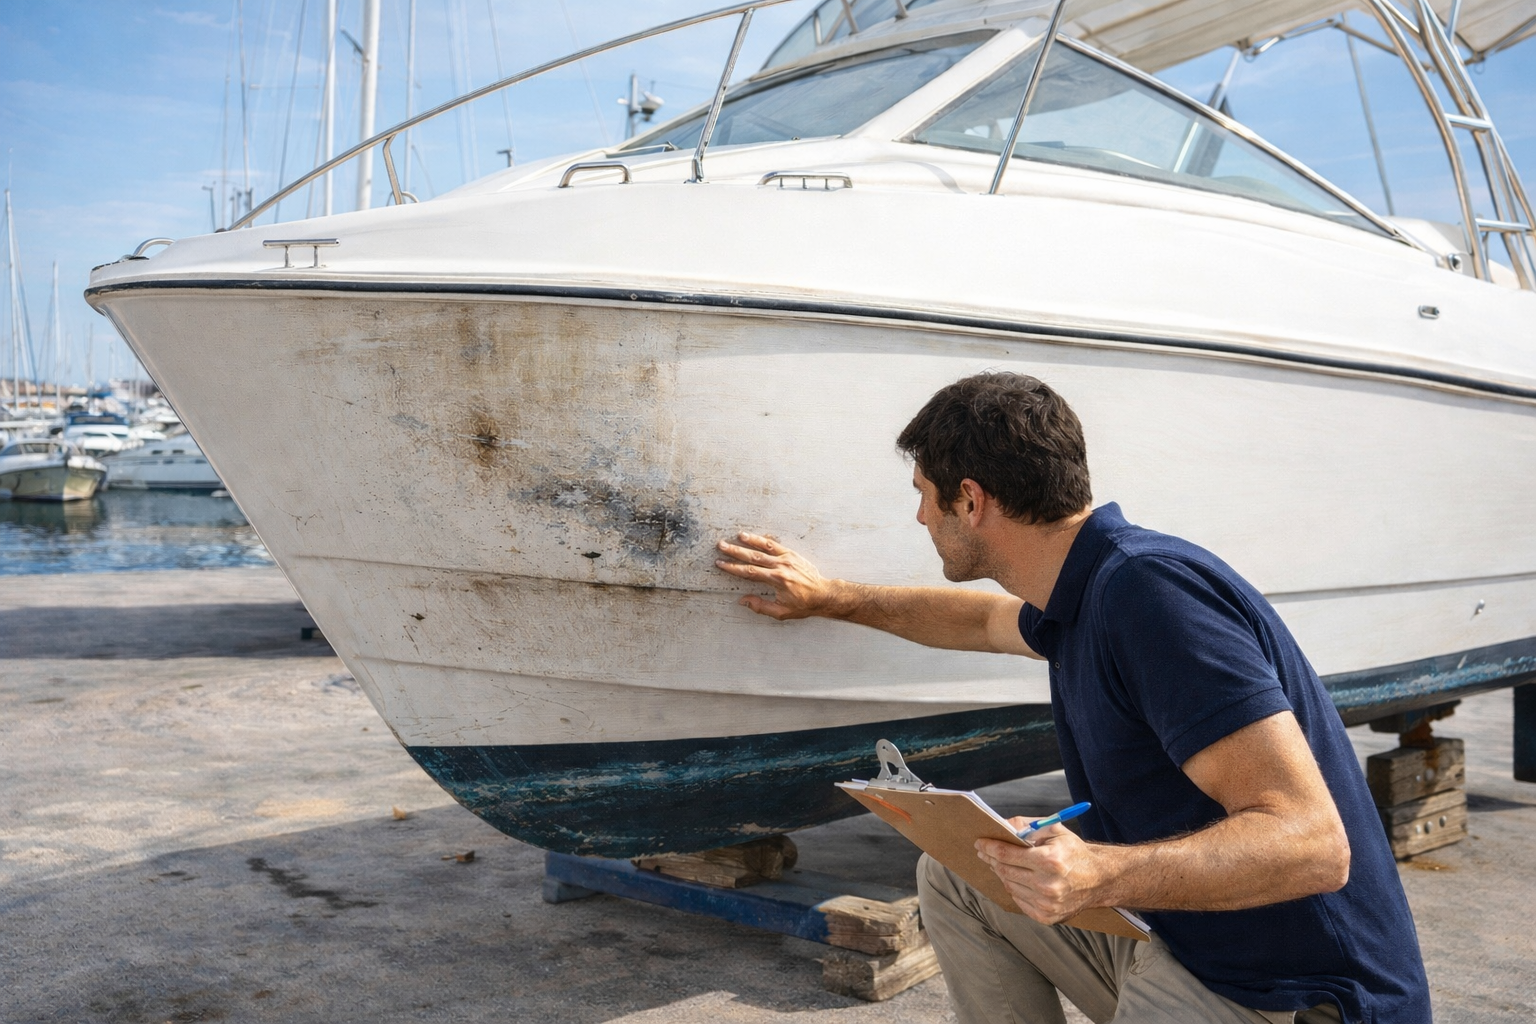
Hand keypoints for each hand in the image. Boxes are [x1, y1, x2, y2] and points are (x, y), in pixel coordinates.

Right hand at [715, 532, 847, 619]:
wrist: (823, 594)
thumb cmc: (803, 605)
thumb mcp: (781, 612)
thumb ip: (760, 606)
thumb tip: (743, 600)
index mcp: (776, 580)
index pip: (749, 572)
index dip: (733, 568)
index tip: (721, 563)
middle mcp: (780, 566)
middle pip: (753, 557)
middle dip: (735, 551)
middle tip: (721, 546)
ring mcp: (787, 558)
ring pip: (764, 547)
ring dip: (750, 541)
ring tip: (737, 536)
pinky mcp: (792, 554)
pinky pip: (776, 545)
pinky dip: (764, 540)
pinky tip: (755, 536)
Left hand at [975, 820, 1106, 923]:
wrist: (1099, 880)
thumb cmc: (1075, 853)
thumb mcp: (1054, 831)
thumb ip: (1026, 825)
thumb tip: (1001, 824)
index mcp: (1050, 861)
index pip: (1007, 854)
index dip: (990, 847)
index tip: (980, 842)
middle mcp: (1048, 885)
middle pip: (1005, 871)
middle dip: (992, 859)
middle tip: (985, 851)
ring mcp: (1047, 904)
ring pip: (1010, 886)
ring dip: (1002, 873)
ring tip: (1000, 863)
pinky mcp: (1047, 917)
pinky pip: (1019, 900)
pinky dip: (1014, 888)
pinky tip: (1016, 878)